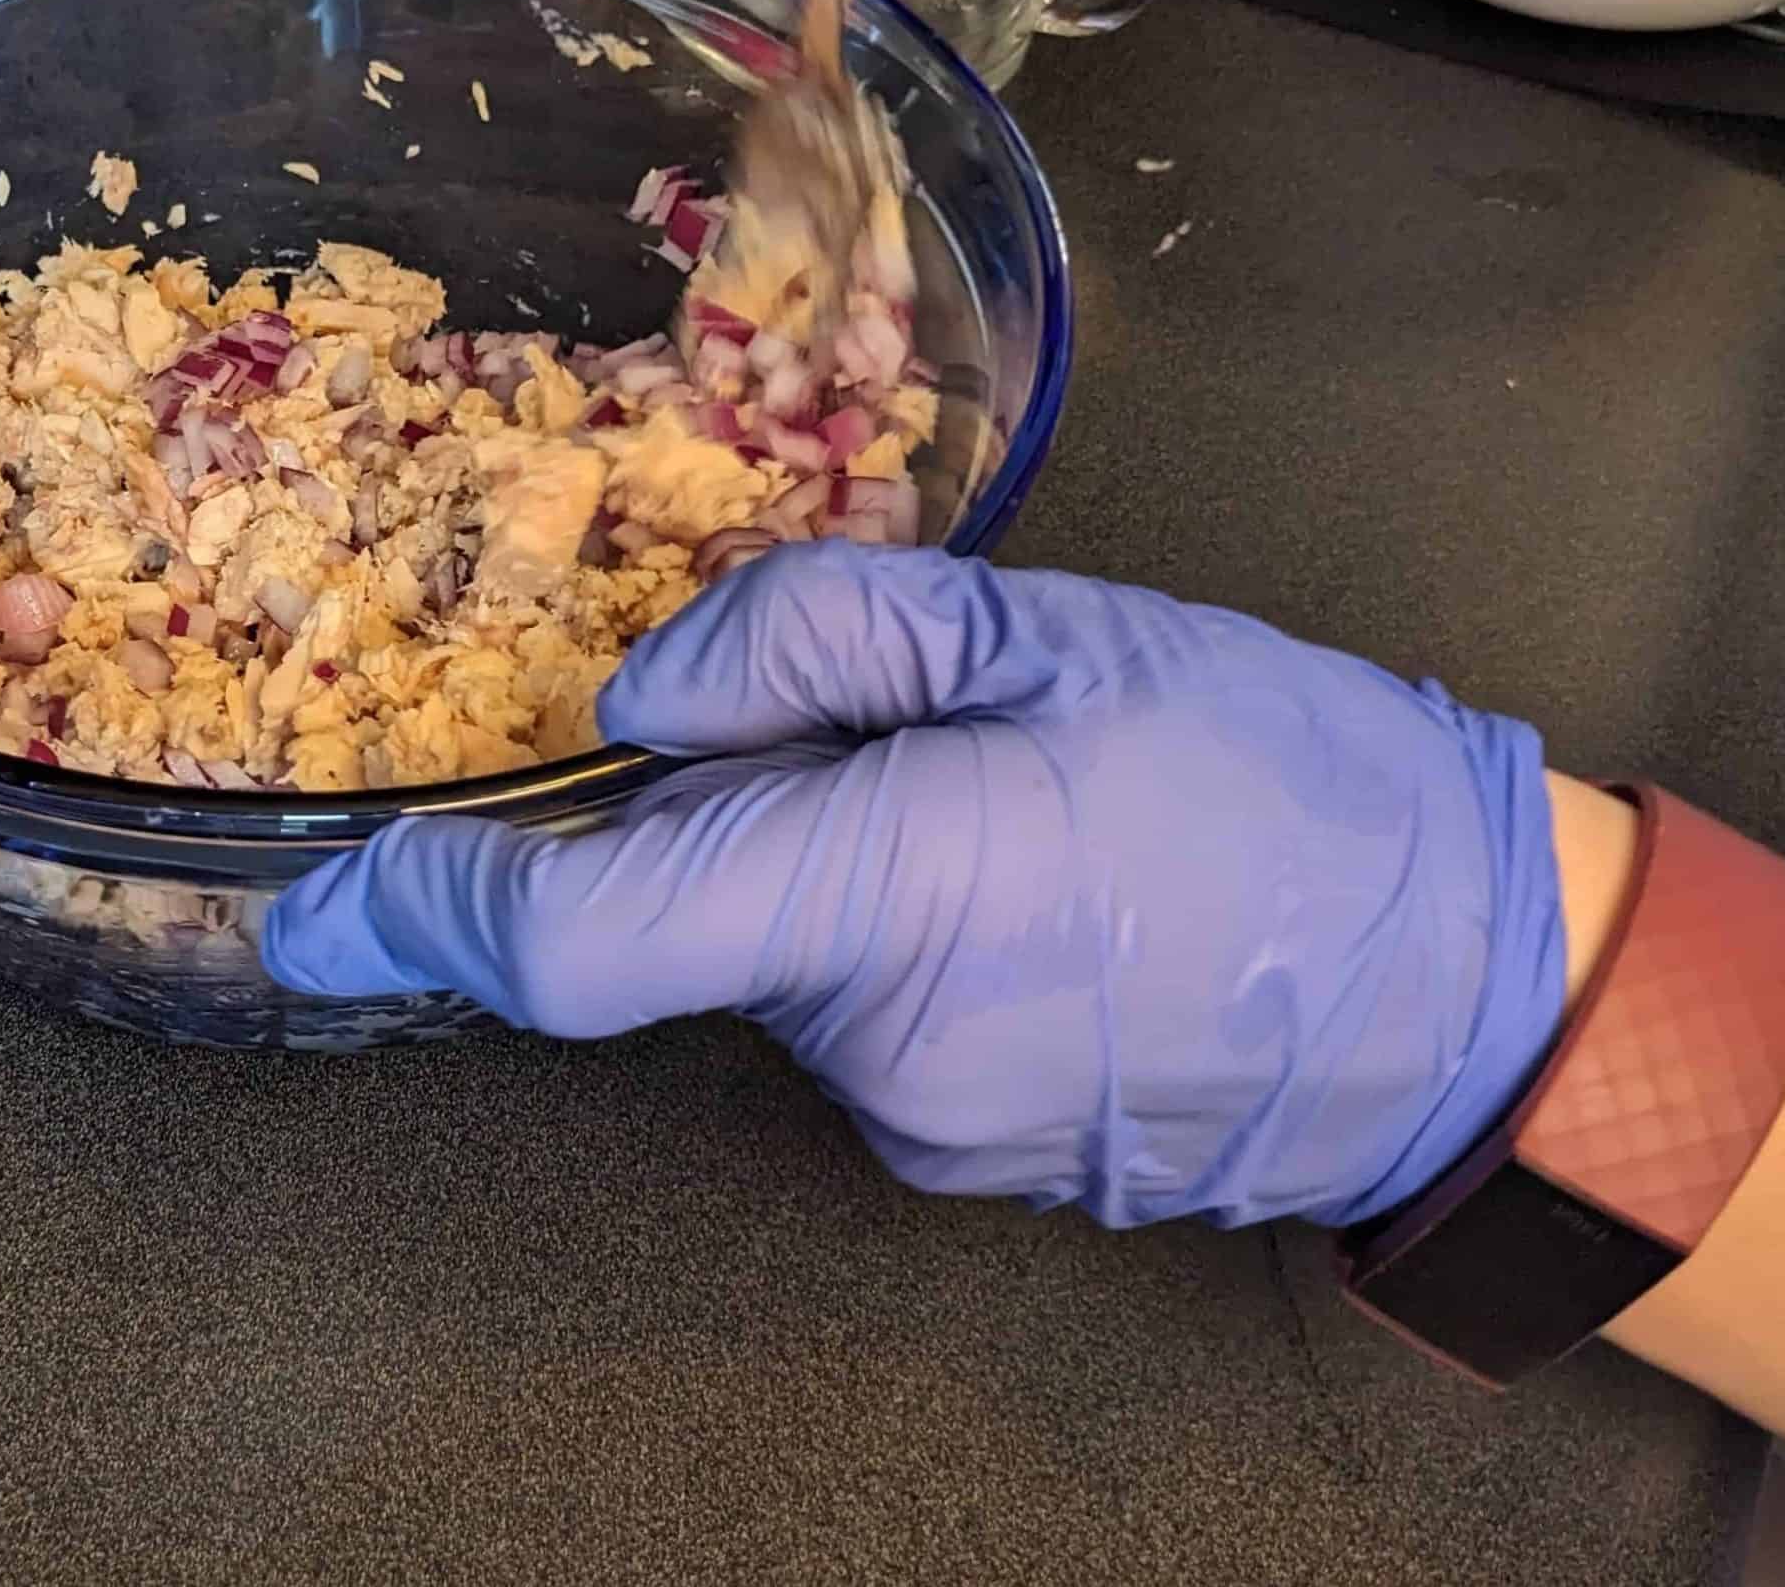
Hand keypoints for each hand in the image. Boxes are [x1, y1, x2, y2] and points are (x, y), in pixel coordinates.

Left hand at [263, 545, 1569, 1228]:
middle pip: (682, 920)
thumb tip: (640, 700)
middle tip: (895, 731)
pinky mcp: (959, 1152)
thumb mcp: (1062, 632)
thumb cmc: (1289, 782)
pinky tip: (1028, 886)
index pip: (586, 941)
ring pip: (771, 964)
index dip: (428, 916)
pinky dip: (881, 940)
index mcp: (899, 887)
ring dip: (819, 872)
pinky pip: (851, 1021)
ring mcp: (921, 1121)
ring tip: (1007, 806)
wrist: (1468, 988)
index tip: (316, 893)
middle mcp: (882, 1043)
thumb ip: (820, 640)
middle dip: (722, 817)